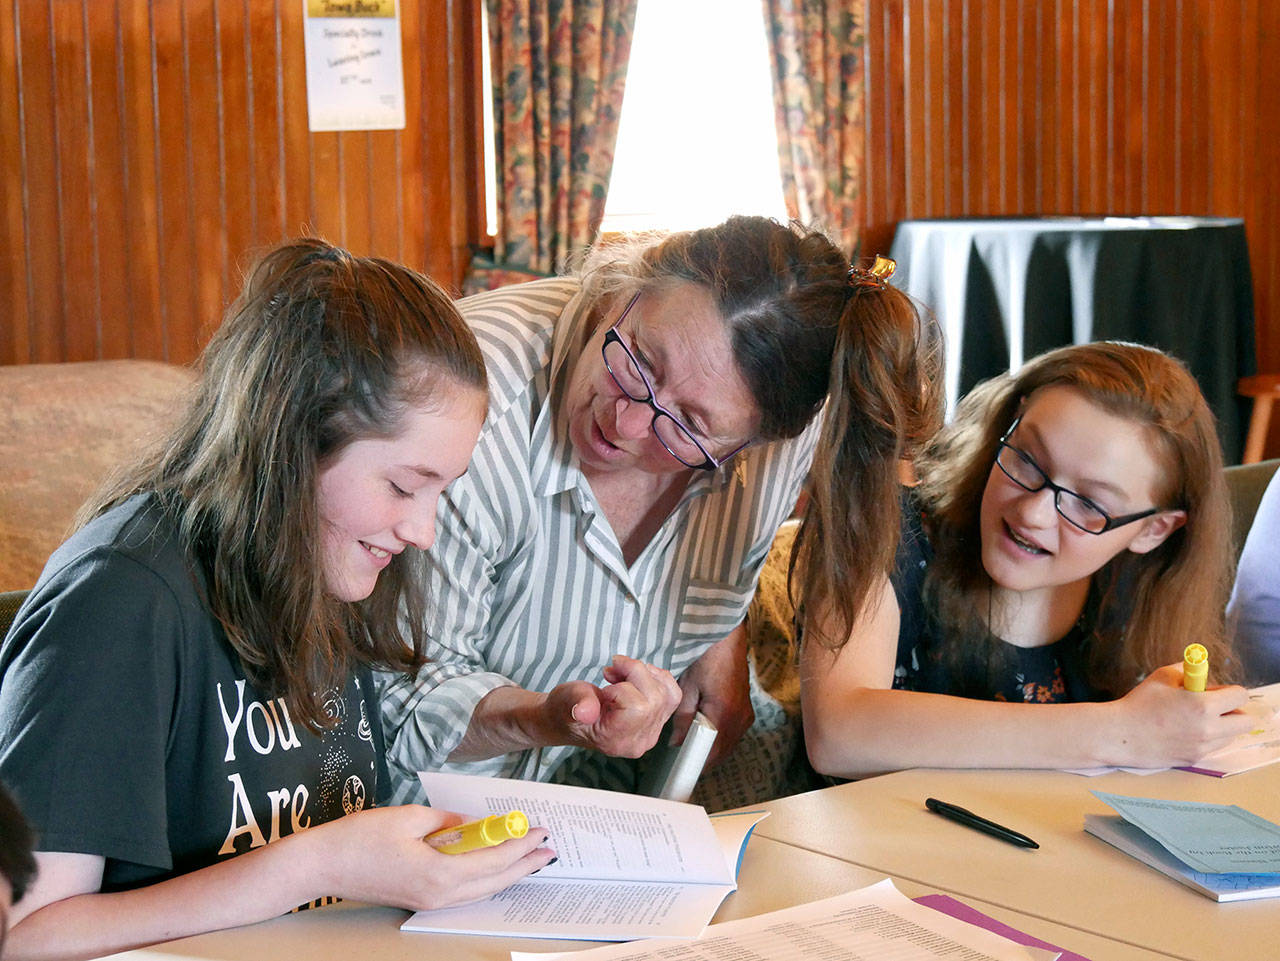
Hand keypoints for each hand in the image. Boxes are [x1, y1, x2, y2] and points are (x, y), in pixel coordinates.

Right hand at [308, 805, 553, 910]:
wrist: (323, 865)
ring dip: (509, 873)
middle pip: (494, 881)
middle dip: (524, 862)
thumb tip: (477, 823)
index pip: (494, 860)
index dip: (520, 844)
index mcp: (439, 874)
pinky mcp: (421, 900)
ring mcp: (429, 902)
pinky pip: (465, 892)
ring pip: (482, 890)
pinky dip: (487, 879)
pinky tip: (495, 867)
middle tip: (548, 846)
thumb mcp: (411, 817)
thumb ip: (451, 821)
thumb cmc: (362, 837)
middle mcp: (439, 896)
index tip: (540, 828)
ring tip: (531, 858)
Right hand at [543, 655, 681, 757]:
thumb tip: (584, 711)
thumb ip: (577, 703)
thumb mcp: (566, 701)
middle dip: (635, 673)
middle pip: (656, 697)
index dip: (622, 688)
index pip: (638, 707)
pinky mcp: (657, 720)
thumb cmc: (566, 710)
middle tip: (612, 671)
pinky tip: (636, 677)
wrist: (568, 718)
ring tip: (622, 673)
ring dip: (646, 673)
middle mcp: (639, 740)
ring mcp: (651, 731)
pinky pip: (671, 695)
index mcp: (617, 739)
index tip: (605, 688)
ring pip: (667, 693)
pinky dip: (657, 678)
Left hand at [672, 624, 752, 765]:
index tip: (683, 765)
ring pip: (729, 743)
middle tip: (684, 756)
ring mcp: (746, 715)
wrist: (726, 640)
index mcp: (724, 715)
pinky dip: (720, 737)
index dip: (697, 762)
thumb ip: (682, 718)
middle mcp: (740, 719)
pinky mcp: (746, 709)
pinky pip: (733, 733)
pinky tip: (705, 730)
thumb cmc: (705, 659)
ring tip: (692, 743)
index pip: (712, 753)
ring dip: (712, 748)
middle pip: (722, 752)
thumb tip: (677, 742)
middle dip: (704, 757)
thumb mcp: (687, 687)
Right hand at [1106, 663, 1255, 767]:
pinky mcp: (1195, 759)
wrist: (1119, 734)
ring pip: (1231, 736)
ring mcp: (1203, 747)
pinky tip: (1185, 732)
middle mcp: (1208, 729)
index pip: (1240, 696)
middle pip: (1246, 722)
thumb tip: (1203, 674)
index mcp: (1203, 705)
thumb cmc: (1139, 703)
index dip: (1230, 691)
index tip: (1217, 691)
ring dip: (1222, 727)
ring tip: (1196, 720)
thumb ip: (1188, 672)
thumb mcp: (1162, 676)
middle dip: (1234, 711)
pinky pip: (1214, 747)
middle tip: (1215, 707)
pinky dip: (1207, 739)